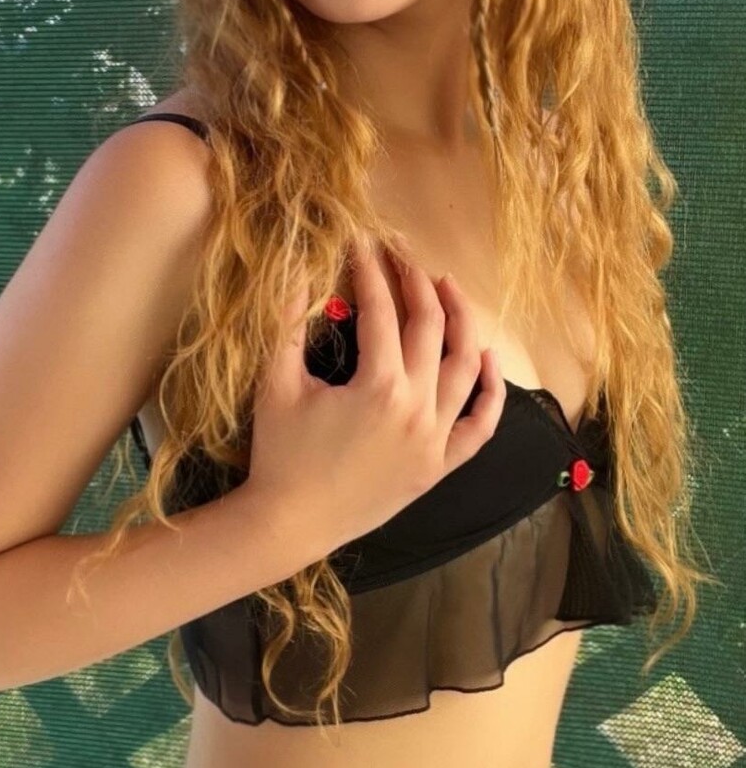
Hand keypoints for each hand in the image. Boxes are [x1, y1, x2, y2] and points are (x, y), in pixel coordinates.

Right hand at [247, 243, 505, 561]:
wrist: (290, 523)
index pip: (383, 311)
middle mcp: (418, 409)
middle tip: (402, 256)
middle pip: (431, 328)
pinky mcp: (439, 466)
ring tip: (446, 288)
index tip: (363, 244)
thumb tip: (297, 270)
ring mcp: (435, 439)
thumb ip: (289, 323)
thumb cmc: (279, 453)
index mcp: (379, 386)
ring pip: (465, 368)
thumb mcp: (277, 384)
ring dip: (461, 321)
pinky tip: (485, 358)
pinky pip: (480, 426)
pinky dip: (490, 391)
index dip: (371, 271)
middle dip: (416, 283)